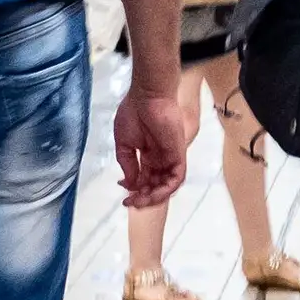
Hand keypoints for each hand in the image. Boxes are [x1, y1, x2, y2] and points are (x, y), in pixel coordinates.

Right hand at [116, 79, 189, 206]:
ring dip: (154, 197)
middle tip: (130, 202)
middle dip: (143, 197)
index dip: (134, 189)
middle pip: (155, 185)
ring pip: (166, 186)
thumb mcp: (124, 144)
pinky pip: (176, 179)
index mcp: (147, 155)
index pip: (144, 178)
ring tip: (139, 201)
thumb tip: (130, 183)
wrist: (147, 97)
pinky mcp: (178, 155)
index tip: (122, 191)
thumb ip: (128, 164)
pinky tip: (152, 194)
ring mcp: (170, 158)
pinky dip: (166, 190)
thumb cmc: (134, 113)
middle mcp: (160, 159)